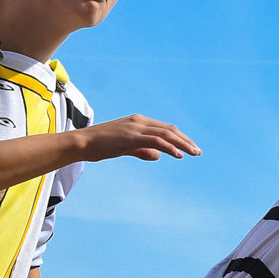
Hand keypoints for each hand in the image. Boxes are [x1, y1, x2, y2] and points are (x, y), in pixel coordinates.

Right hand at [79, 114, 200, 162]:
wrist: (81, 143)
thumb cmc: (99, 146)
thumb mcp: (124, 148)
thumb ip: (142, 150)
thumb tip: (158, 156)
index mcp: (138, 121)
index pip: (165, 128)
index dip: (180, 137)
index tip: (190, 147)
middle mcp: (139, 121)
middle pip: (169, 129)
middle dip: (185, 140)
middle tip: (198, 151)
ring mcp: (135, 128)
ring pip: (166, 134)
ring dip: (182, 143)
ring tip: (194, 153)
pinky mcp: (131, 137)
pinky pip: (156, 141)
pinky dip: (169, 147)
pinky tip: (179, 155)